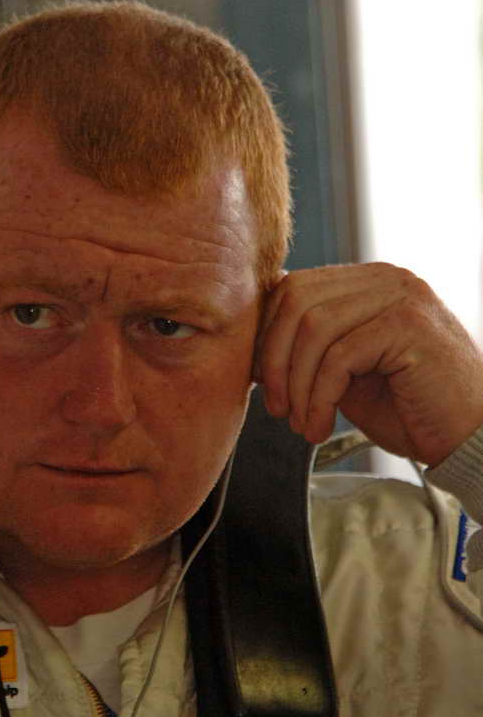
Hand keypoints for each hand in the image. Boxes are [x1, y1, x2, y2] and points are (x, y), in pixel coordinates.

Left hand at [254, 262, 482, 466]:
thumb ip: (310, 349)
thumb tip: (255, 345)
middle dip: (274, 360)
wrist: (469, 437)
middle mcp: (386, 279)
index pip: (294, 287)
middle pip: (297, 300)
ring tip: (302, 423)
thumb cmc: (410, 408)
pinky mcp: (410, 326)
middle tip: (277, 408)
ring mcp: (402, 297)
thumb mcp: (346, 373)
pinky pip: (340, 356)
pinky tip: (322, 427)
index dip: (266, 336)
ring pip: (314, 328)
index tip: (261, 382)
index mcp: (369, 282)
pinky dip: (319, 398)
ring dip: (296, 385)